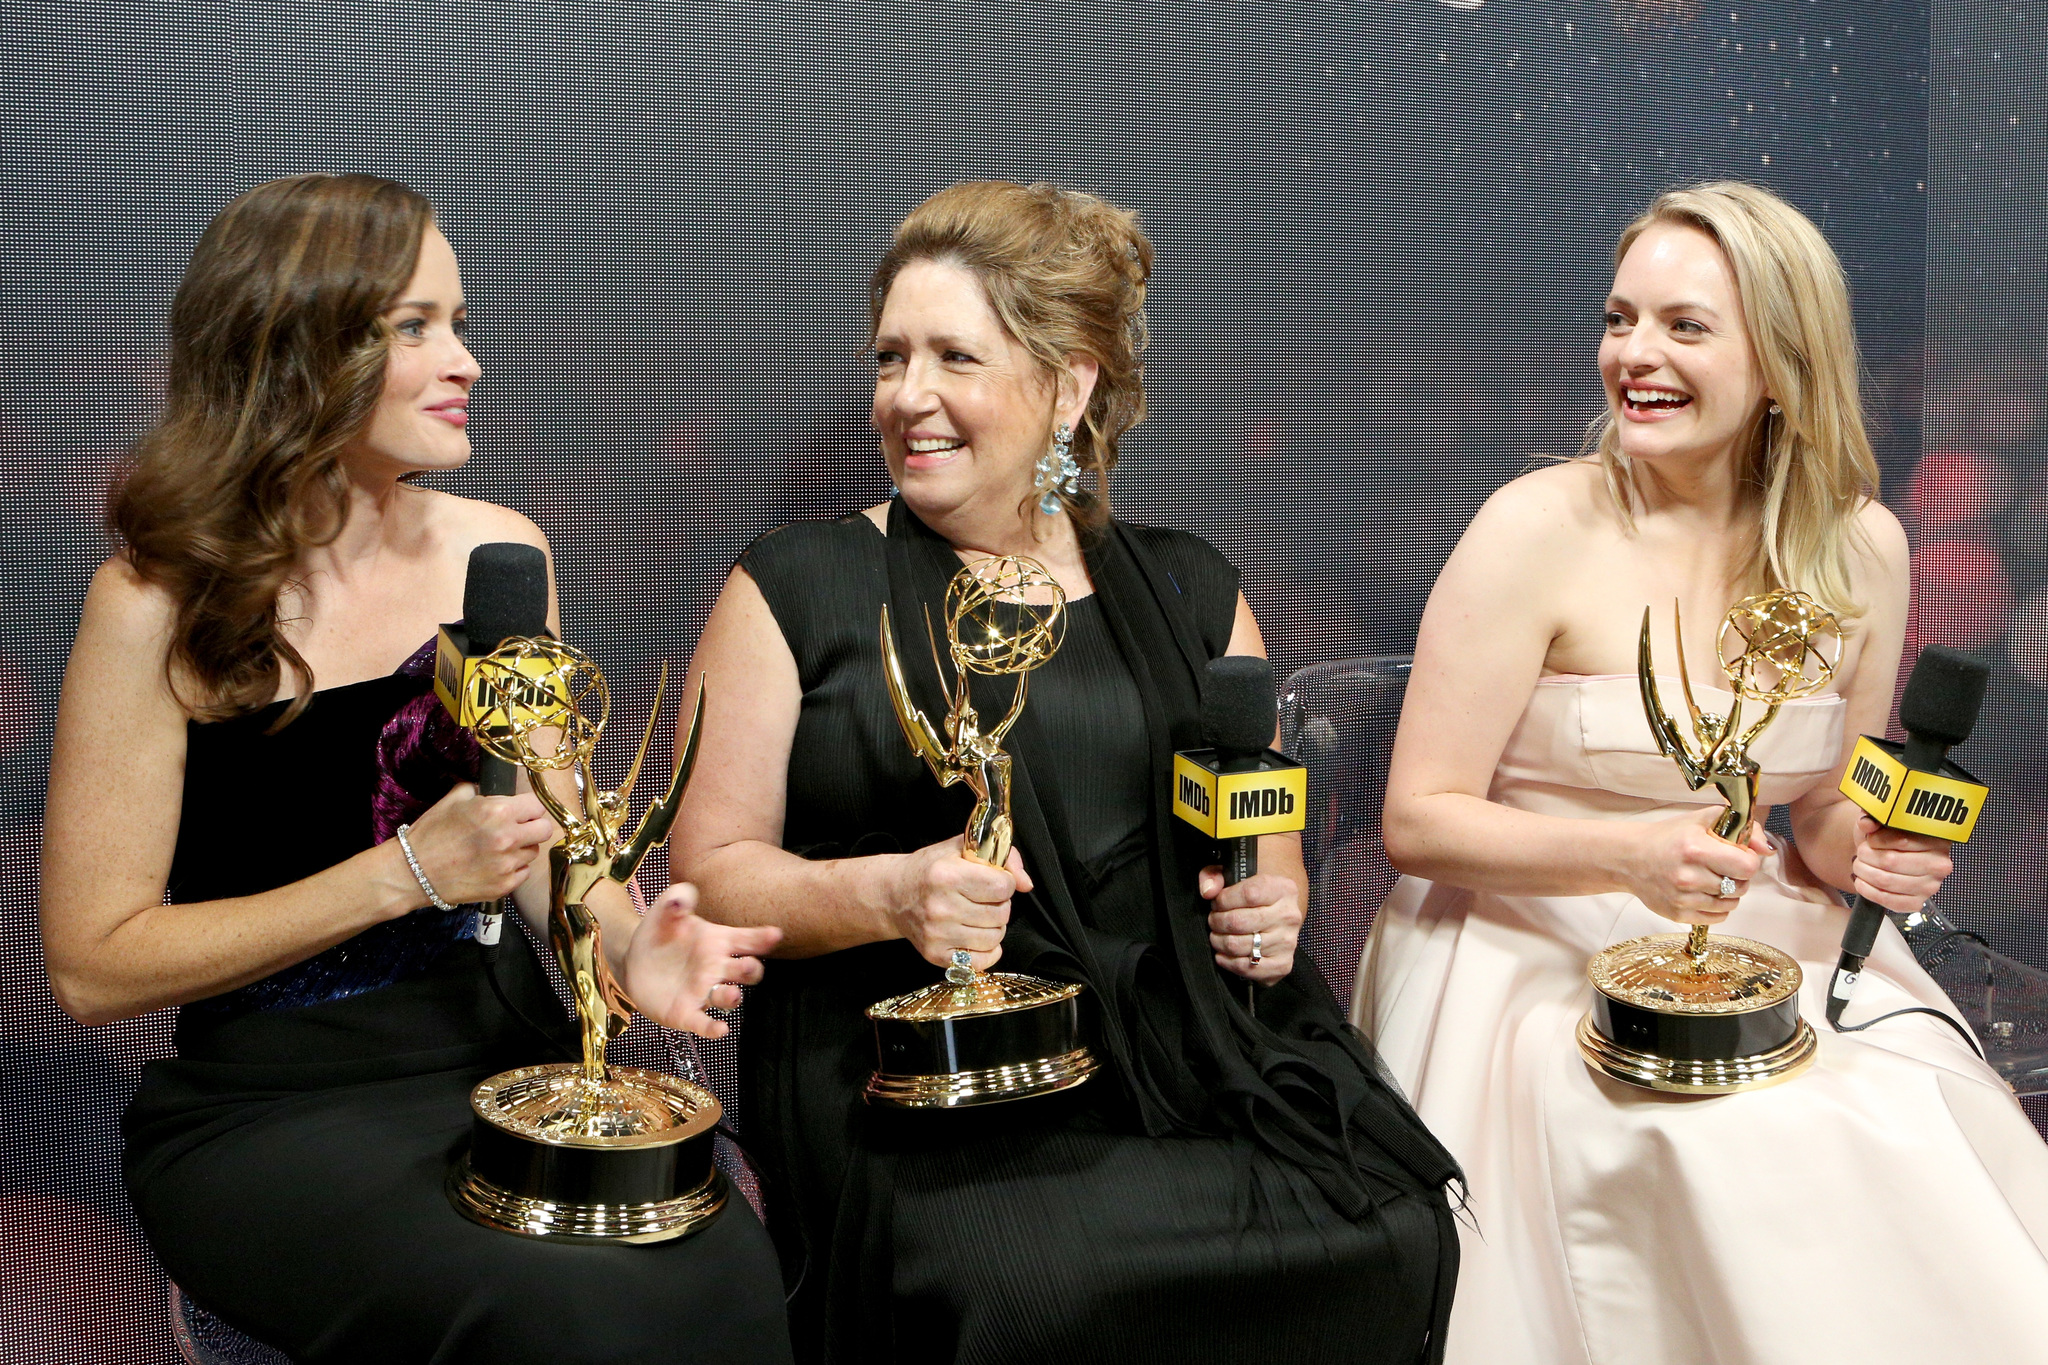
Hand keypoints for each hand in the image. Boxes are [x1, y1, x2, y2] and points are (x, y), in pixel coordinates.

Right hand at [400, 783, 553, 906]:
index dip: (528, 808)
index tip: (521, 811)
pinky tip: (494, 865)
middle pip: (544, 829)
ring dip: (521, 849)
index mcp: (498, 811)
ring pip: (533, 852)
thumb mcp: (453, 800)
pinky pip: (523, 872)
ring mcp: (507, 864)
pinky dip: (513, 869)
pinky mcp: (504, 886)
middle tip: (517, 829)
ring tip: (498, 849)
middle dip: (532, 827)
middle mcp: (508, 838)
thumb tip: (494, 791)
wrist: (412, 872)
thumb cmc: (431, 834)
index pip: (537, 805)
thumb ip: (479, 791)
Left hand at [621, 883, 780, 1039]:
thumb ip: (678, 897)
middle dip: (751, 969)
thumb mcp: (666, 908)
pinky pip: (704, 1023)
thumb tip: (683, 900)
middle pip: (748, 971)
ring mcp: (704, 991)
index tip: (774, 935)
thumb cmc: (659, 931)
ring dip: (733, 996)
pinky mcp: (686, 1013)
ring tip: (731, 994)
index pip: (748, 939)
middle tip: (747, 964)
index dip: (763, 938)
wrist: (634, 959)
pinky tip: (720, 1030)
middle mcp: (717, 968)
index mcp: (719, 941)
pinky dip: (714, 1028)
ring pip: (729, 997)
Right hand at [888, 836, 1032, 971]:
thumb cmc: (931, 869)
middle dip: (999, 904)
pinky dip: (987, 951)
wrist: (893, 896)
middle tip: (983, 898)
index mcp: (947, 875)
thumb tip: (1026, 885)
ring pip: (994, 937)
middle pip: (1001, 913)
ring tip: (978, 915)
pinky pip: (981, 962)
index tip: (994, 880)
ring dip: (994, 926)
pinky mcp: (935, 955)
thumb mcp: (962, 848)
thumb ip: (1003, 857)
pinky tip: (976, 936)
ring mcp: (937, 934)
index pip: (1003, 887)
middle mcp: (940, 907)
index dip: (1005, 882)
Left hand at [1198, 867, 1302, 983]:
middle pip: (1239, 922)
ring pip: (1239, 946)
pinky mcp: (1282, 964)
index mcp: (1283, 889)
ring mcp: (1287, 942)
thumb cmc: (1254, 893)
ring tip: (1217, 934)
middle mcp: (1289, 916)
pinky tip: (1223, 953)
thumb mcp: (1235, 873)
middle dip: (1217, 922)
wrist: (1280, 914)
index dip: (1224, 900)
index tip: (1217, 902)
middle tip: (1214, 920)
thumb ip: (1215, 874)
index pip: (1249, 894)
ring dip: (1219, 941)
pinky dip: (1228, 962)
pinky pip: (1247, 968)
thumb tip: (1208, 891)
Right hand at [1623, 805, 1769, 924]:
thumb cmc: (1668, 837)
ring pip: (1731, 904)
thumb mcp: (1702, 820)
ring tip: (1713, 879)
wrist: (1629, 858)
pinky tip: (1705, 893)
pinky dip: (1717, 907)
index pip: (1747, 866)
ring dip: (1729, 893)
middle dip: (1739, 876)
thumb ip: (1741, 828)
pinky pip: (1717, 918)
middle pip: (1741, 887)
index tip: (1738, 855)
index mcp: (1695, 849)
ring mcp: (1682, 898)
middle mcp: (1688, 877)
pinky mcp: (1677, 914)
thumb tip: (1767, 849)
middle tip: (1723, 867)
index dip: (1748, 860)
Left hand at [1850, 815, 1952, 913]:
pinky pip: (1888, 901)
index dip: (1876, 839)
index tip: (1869, 838)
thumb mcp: (1883, 821)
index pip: (1901, 840)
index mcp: (1936, 840)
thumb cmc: (1888, 837)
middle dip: (1866, 857)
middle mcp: (1939, 865)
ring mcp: (1930, 886)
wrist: (1890, 857)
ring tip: (1859, 865)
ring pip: (1885, 881)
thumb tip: (1866, 822)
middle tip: (1860, 853)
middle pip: (1890, 861)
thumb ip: (1875, 817)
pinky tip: (1862, 882)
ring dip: (1864, 873)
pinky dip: (1868, 891)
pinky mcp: (1917, 903)